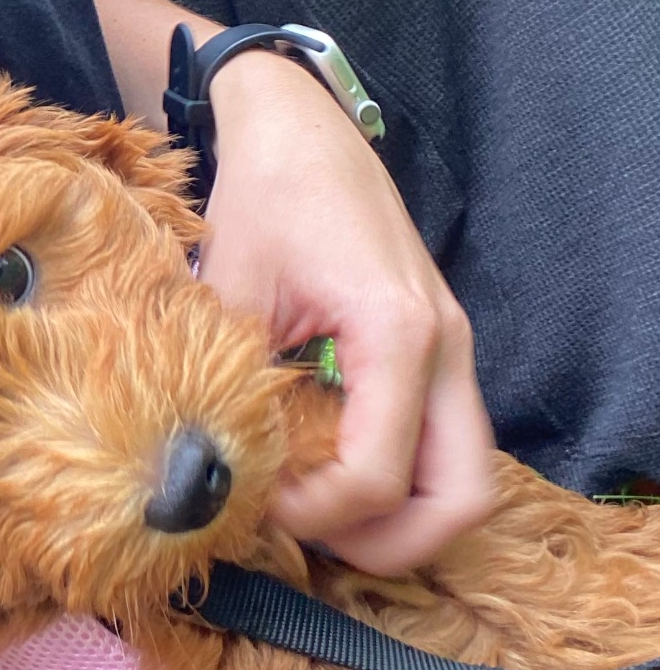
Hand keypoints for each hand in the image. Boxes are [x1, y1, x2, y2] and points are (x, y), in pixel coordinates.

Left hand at [200, 49, 494, 574]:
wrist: (299, 126)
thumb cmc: (266, 193)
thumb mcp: (232, 290)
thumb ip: (229, 385)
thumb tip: (202, 476)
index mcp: (396, 332)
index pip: (378, 474)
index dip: (316, 514)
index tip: (257, 504)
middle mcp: (444, 347)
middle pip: (463, 498)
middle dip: (391, 543)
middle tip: (311, 538)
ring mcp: (451, 348)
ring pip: (466, 476)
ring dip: (402, 515)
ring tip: (318, 511)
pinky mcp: (438, 348)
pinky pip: (444, 441)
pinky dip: (402, 475)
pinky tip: (327, 466)